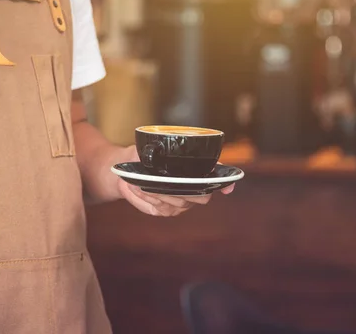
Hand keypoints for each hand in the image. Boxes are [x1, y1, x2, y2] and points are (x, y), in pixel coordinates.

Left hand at [117, 145, 234, 216]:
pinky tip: (137, 189)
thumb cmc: (145, 155)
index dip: (226, 183)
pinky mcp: (165, 211)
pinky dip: (147, 198)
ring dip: (158, 193)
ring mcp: (181, 203)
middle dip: (182, 190)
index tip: (228, 188)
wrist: (127, 168)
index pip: (217, 178)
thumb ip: (165, 147)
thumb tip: (166, 146)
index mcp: (196, 172)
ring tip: (141, 182)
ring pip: (178, 203)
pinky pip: (161, 208)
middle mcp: (193, 190)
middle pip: (201, 197)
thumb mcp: (155, 145)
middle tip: (162, 181)